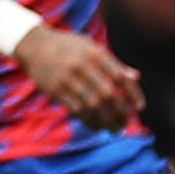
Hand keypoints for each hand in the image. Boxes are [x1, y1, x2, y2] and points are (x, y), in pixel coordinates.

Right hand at [12, 27, 145, 131]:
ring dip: (106, 120)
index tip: (140, 107)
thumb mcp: (92, 48)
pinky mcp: (55, 90)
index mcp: (95, 54)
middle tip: (128, 122)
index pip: (120, 77)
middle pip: (107, 93)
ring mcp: (67, 79)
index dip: (133, 93)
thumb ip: (113, 63)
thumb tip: (136, 77)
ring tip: (115, 129)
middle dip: (121, 111)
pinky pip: (75, 109)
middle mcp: (82, 66)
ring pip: (92, 105)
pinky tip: (98, 126)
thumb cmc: (68, 46)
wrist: (35, 44)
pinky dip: (89, 120)